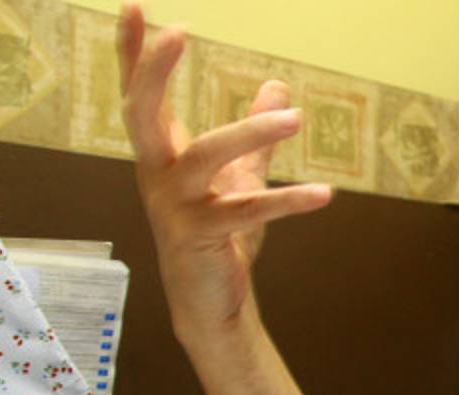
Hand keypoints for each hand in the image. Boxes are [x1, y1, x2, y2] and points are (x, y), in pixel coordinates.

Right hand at [116, 1, 330, 342]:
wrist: (211, 302)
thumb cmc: (218, 237)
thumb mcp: (239, 176)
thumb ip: (255, 135)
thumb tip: (279, 86)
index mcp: (162, 155)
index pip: (141, 95)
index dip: (134, 53)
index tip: (133, 6)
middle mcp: (157, 175)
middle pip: (142, 113)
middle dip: (155, 71)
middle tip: (178, 32)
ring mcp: (174, 207)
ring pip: (205, 157)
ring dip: (251, 132)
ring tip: (296, 117)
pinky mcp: (201, 237)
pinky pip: (248, 211)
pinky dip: (288, 201)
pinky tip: (325, 194)